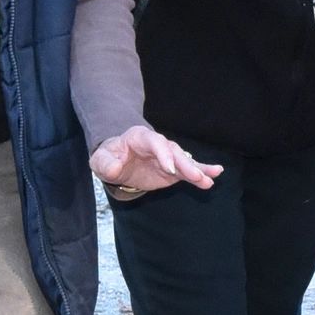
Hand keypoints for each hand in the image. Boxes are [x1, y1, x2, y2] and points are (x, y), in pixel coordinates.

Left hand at [90, 125, 219, 195]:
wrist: (117, 164)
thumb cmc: (109, 159)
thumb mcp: (100, 160)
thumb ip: (105, 163)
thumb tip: (114, 169)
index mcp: (140, 137)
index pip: (155, 142)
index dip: (164, 155)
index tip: (170, 170)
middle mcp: (158, 144)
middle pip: (174, 151)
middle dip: (185, 164)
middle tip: (195, 176)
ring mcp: (168, 157)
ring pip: (185, 161)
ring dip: (197, 170)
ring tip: (212, 178)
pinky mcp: (174, 170)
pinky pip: (188, 171)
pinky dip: (201, 173)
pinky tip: (214, 176)